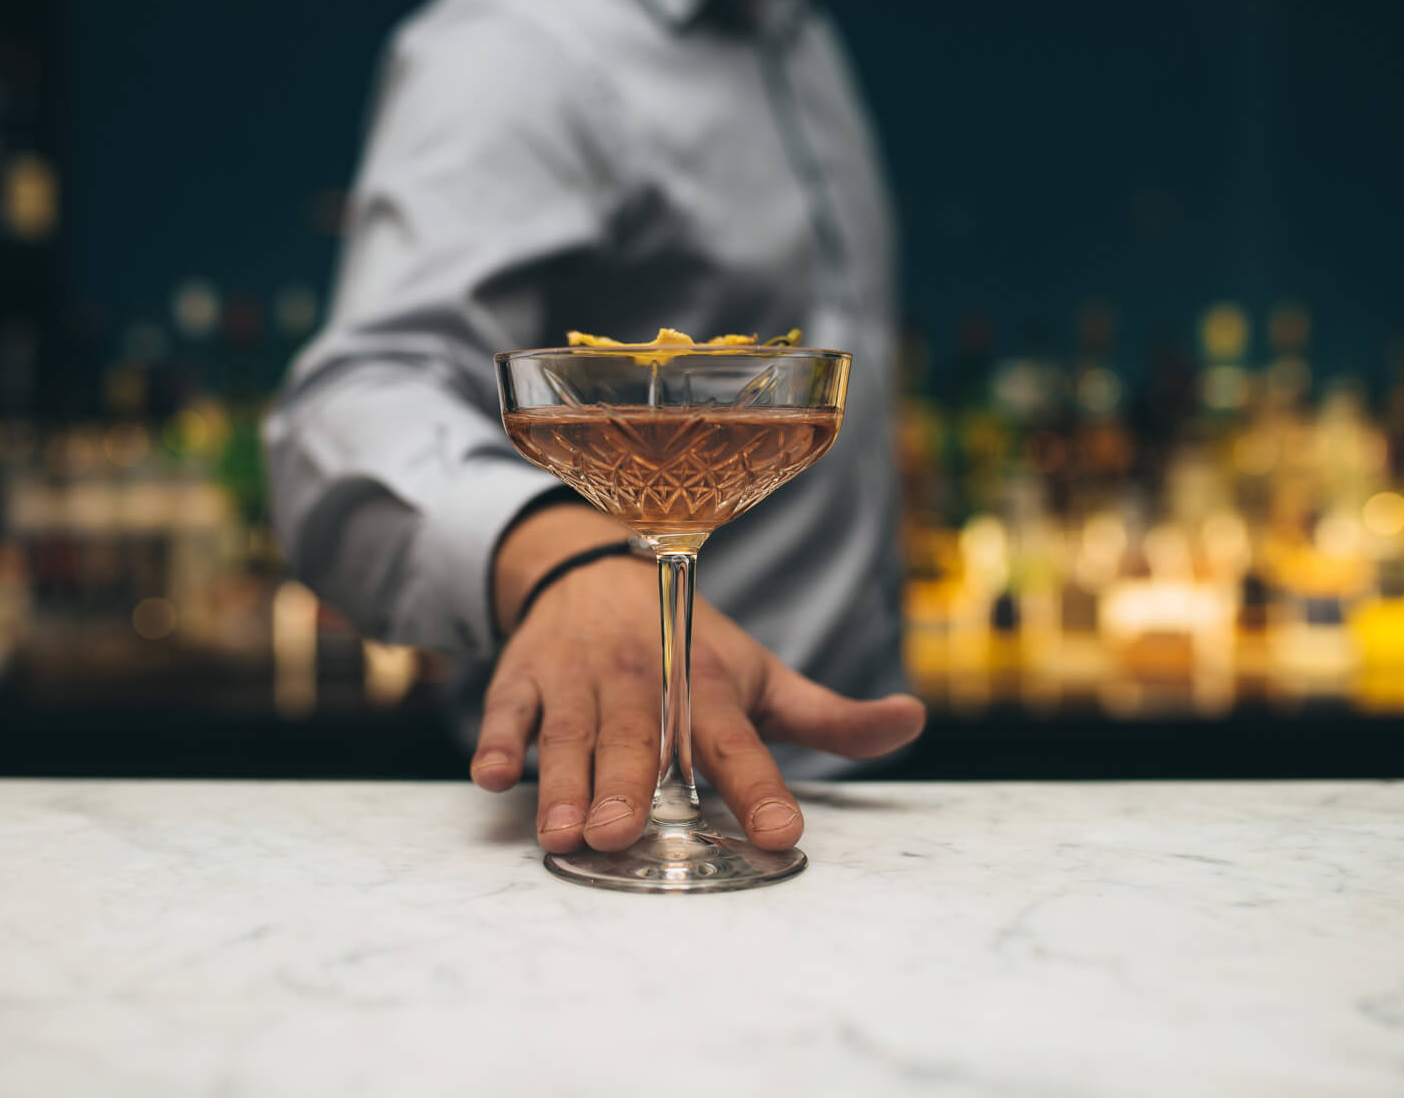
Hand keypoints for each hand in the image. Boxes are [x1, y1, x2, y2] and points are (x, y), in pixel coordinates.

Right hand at [473, 507, 925, 852]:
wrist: (598, 567)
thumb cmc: (689, 644)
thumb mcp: (761, 677)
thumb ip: (830, 716)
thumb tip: (911, 721)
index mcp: (708, 687)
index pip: (739, 743)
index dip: (760, 788)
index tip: (779, 832)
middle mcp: (644, 680)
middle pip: (641, 740)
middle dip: (630, 786)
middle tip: (621, 836)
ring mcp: (579, 678)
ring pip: (571, 734)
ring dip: (562, 782)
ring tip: (560, 834)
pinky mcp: (525, 678)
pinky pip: (506, 711)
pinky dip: (497, 741)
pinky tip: (492, 776)